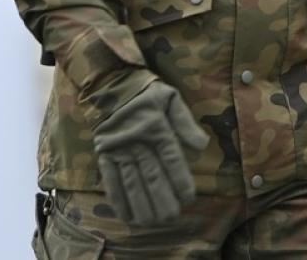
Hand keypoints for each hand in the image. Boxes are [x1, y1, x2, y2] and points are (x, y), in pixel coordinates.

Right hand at [91, 79, 208, 226]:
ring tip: (153, 223)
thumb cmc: (145, 92)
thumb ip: (186, 123)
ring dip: (142, 205)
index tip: (188, 198)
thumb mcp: (170, 98)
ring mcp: (119, 149)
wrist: (109, 83)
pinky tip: (127, 216)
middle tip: (172, 217)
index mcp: (157, 127)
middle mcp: (138, 141)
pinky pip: (111, 180)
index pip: (171, 159)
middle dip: (163, 199)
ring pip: (132, 182)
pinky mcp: (104, 154)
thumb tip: (202, 146)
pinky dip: (118, 200)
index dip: (180, 180)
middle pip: (152, 175)